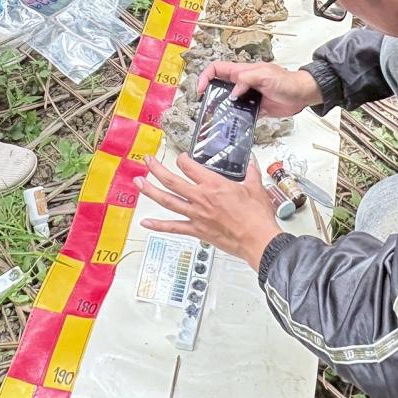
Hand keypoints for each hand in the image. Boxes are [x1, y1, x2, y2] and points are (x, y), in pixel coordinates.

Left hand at [138, 155, 281, 268]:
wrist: (258, 240)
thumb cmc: (256, 216)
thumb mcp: (256, 188)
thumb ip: (251, 173)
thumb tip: (252, 164)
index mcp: (214, 185)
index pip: (190, 166)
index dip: (182, 159)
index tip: (181, 158)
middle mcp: (201, 198)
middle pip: (172, 180)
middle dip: (157, 169)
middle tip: (147, 161)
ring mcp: (196, 215)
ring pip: (168, 200)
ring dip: (151, 191)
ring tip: (139, 183)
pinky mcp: (197, 230)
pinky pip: (173, 227)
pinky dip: (158, 225)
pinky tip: (146, 222)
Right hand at [197, 61, 320, 118]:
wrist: (301, 95)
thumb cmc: (286, 81)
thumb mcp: (266, 75)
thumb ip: (248, 79)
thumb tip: (233, 92)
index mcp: (242, 71)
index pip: (217, 68)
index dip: (205, 76)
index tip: (200, 89)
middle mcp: (242, 83)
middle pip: (218, 85)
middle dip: (208, 93)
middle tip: (204, 105)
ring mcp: (247, 96)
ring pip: (227, 101)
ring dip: (220, 108)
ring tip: (214, 117)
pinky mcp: (253, 109)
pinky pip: (239, 113)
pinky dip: (233, 118)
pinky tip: (231, 124)